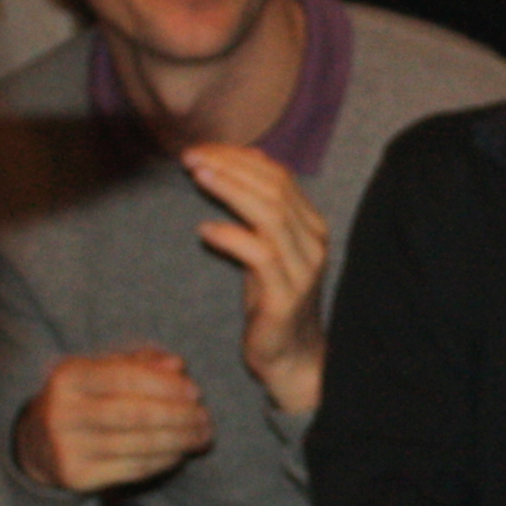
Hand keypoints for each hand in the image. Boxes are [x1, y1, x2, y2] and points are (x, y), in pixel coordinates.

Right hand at [15, 346, 212, 492]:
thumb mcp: (102, 371)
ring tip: (202, 436)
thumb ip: (140, 362)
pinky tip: (180, 453)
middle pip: (135, 415)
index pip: (125, 377)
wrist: (38, 443)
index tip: (195, 392)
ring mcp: (68, 447)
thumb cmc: (84, 397)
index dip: (165, 385)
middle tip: (205, 418)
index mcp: (69, 376)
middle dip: (179, 417)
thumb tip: (176, 365)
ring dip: (179, 441)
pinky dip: (163, 461)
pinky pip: (133, 469)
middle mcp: (63, 412)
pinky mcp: (77, 477)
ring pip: (138, 445)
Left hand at [181, 145, 334, 416]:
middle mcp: (313, 243)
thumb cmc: (272, 299)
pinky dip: (232, 238)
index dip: (240, 157)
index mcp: (312, 225)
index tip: (204, 149)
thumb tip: (244, 157)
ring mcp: (302, 270)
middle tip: (192, 156)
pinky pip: (260, 257)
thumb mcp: (266, 247)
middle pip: (275, 189)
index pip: (279, 176)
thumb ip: (260, 209)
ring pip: (270, 216)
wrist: (290, 356)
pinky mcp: (285, 298)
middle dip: (231, 167)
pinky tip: (205, 229)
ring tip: (198, 177)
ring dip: (230, 191)